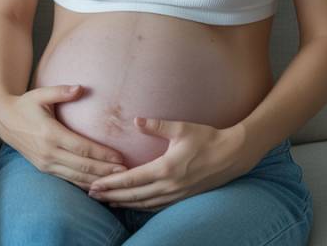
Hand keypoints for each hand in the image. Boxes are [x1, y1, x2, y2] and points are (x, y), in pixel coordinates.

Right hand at [0, 85, 127, 189]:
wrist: (4, 121)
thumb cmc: (26, 104)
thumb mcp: (40, 94)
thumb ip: (61, 91)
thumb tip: (81, 88)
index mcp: (50, 134)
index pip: (81, 148)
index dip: (102, 154)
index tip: (120, 156)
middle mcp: (48, 152)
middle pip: (82, 166)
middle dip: (106, 170)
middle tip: (126, 172)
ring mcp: (46, 163)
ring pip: (77, 177)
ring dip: (98, 180)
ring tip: (118, 181)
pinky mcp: (45, 169)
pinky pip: (68, 180)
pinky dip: (85, 184)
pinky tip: (99, 186)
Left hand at [88, 118, 255, 210]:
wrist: (234, 155)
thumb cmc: (207, 138)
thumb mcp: (182, 128)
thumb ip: (157, 125)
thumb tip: (136, 120)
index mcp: (166, 169)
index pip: (132, 180)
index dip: (111, 183)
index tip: (95, 184)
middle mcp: (170, 186)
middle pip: (134, 196)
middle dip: (112, 196)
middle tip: (92, 194)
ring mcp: (177, 194)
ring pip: (145, 204)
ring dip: (124, 203)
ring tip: (107, 201)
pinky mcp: (184, 197)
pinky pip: (157, 206)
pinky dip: (141, 206)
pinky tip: (133, 204)